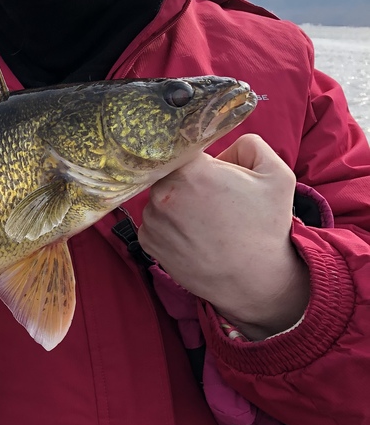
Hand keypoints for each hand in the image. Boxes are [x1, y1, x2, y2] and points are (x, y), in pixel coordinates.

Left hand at [138, 134, 309, 339]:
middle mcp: (162, 193)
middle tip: (216, 198)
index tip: (211, 168)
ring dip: (178, 203)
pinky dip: (170, 225)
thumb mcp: (276, 174)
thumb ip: (250, 144)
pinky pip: (155, 221)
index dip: (198, 156)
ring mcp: (152, 219)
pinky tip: (195, 235)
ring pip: (161, 197)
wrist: (254, 280)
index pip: (182, 147)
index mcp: (190, 170)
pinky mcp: (148, 242)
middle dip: (190, 180)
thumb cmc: (266, 228)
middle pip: (171, 172)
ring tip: (208, 221)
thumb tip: (224, 146)